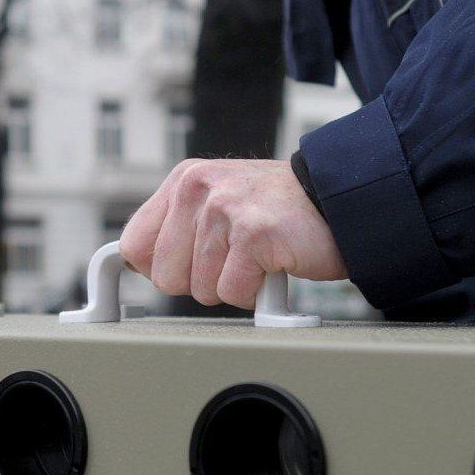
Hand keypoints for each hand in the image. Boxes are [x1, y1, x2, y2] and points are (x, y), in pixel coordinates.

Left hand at [119, 159, 348, 308]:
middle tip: (237, 257)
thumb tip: (136, 265)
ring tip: (260, 256)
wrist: (338, 202)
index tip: (184, 270)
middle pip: (166, 278)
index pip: (135, 245)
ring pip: (202, 289)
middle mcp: (198, 188)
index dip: (160, 269)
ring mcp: (225, 209)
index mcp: (183, 181)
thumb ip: (177, 230)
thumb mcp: (217, 204)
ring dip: (236, 284)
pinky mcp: (253, 233)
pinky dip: (258, 292)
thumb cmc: (277, 213)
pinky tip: (274, 264)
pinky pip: (234, 292)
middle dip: (202, 281)